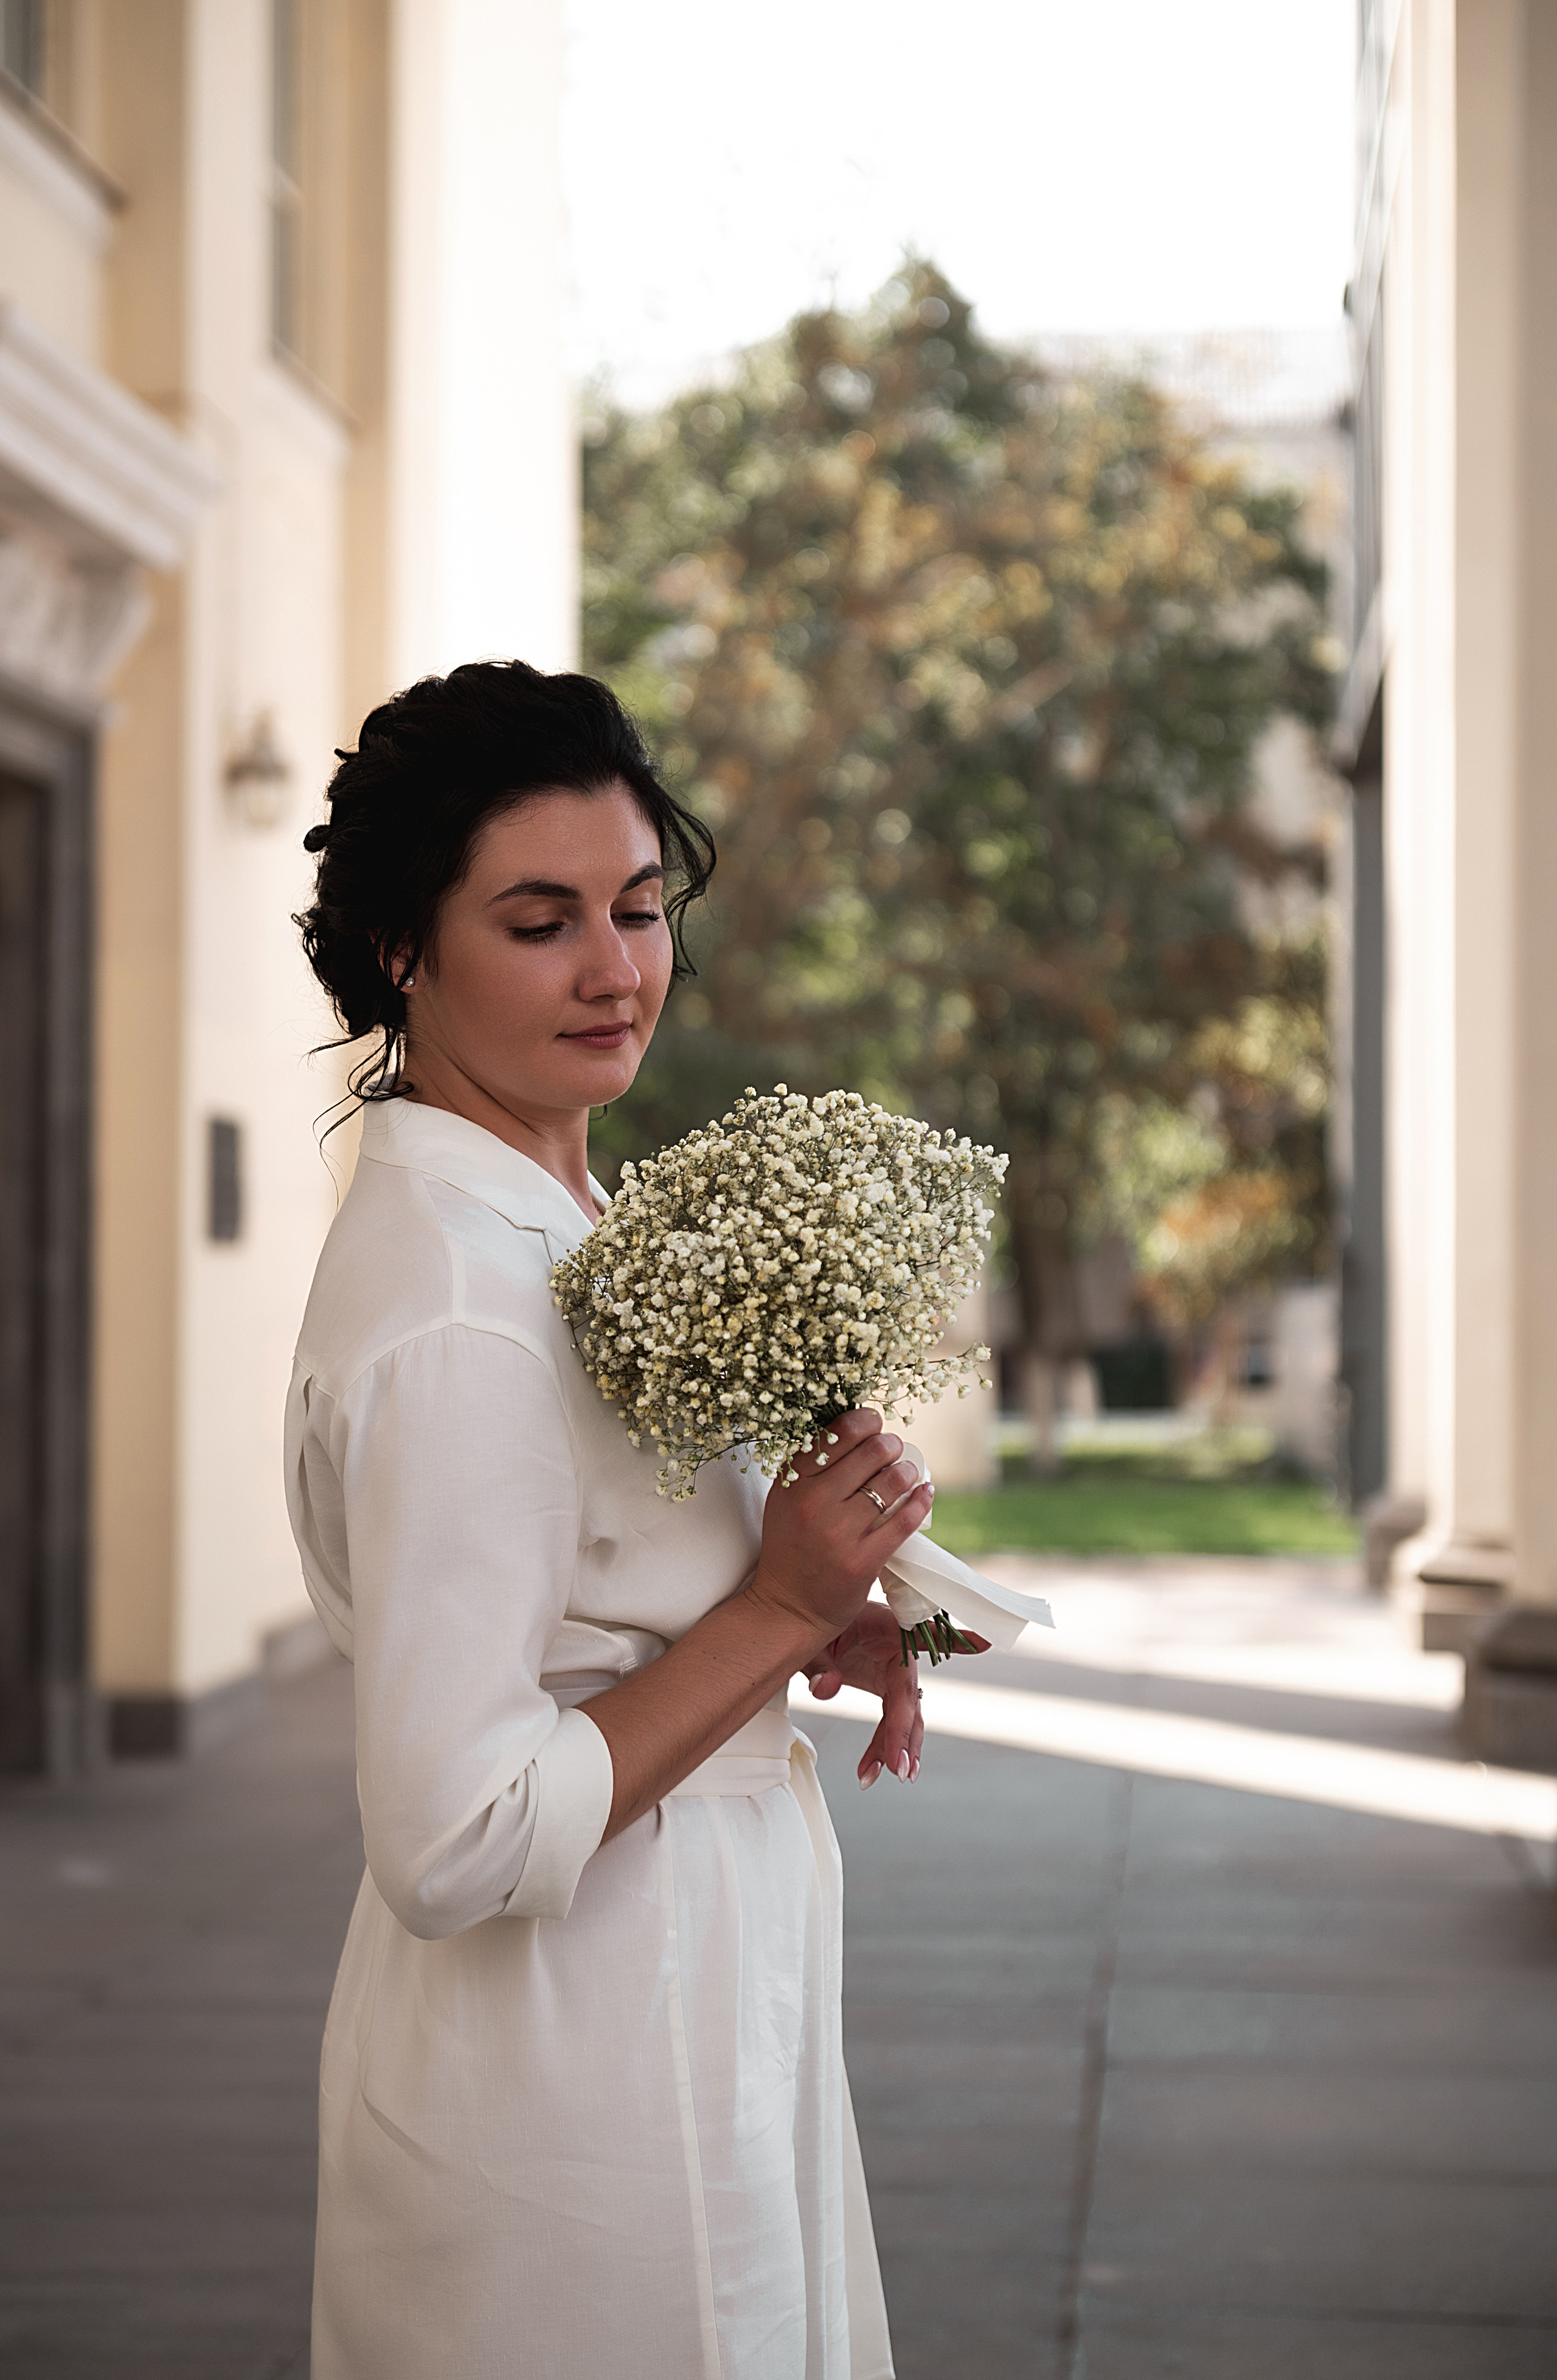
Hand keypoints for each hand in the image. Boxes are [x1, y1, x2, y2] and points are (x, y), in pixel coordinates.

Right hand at [745, 1409, 932, 1651]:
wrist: (787, 1607)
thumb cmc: (792, 1547)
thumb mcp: (786, 1500)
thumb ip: (811, 1468)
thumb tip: (854, 1429)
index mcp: (792, 1483)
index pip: (835, 1434)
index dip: (863, 1420)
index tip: (874, 1421)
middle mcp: (812, 1503)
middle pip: (870, 1451)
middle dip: (891, 1444)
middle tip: (894, 1448)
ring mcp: (838, 1532)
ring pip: (892, 1481)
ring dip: (908, 1470)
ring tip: (908, 1471)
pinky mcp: (863, 1560)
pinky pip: (904, 1519)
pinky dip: (921, 1500)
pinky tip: (926, 1491)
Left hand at [807, 1601, 989, 1787]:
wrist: (817, 1624)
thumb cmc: (824, 1624)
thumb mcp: (817, 1639)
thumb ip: (820, 1663)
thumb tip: (827, 1689)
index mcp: (889, 1628)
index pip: (924, 1636)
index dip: (956, 1639)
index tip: (984, 1642)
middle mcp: (899, 1654)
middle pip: (909, 1697)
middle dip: (906, 1734)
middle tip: (901, 1767)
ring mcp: (896, 1675)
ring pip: (906, 1717)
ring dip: (900, 1748)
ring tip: (894, 1775)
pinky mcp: (888, 1689)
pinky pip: (891, 1722)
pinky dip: (883, 1747)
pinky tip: (870, 1771)